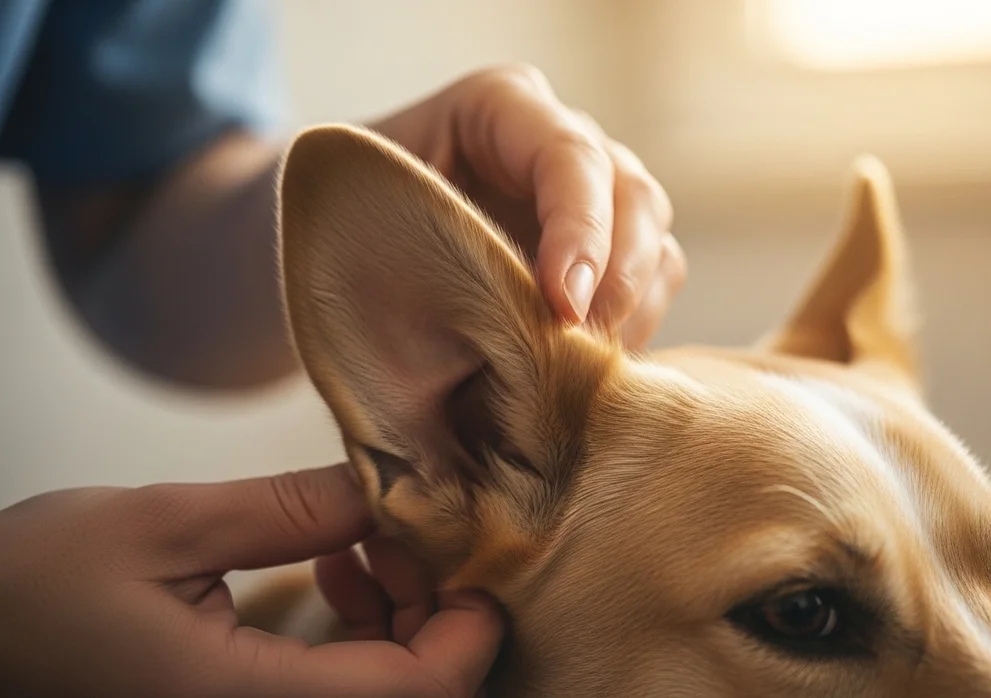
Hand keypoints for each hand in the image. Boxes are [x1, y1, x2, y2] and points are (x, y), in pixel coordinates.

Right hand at [0, 465, 503, 697]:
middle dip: (434, 607)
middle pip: (415, 695)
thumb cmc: (25, 595)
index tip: (464, 544)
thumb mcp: (159, 528)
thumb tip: (392, 485)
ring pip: (384, 694)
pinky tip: (330, 570)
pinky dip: (360, 635)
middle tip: (400, 526)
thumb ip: (290, 511)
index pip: (422, 692)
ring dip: (401, 618)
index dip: (471, 623)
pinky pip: (340, 694)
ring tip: (359, 541)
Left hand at [372, 64, 686, 348]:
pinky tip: (580, 370)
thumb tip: (505, 315)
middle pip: (634, 198)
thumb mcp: (365, 214)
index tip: (561, 305)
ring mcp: (593, 200)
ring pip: (655, 247)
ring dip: (629, 313)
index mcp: (500, 109)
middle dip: (618, 280)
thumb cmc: (341, 227)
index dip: (580, 232)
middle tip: (576, 349)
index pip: (571, 157)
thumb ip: (429, 242)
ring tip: (574, 370)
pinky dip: (630, 333)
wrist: (338, 250)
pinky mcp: (606, 255)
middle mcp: (561, 145)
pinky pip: (650, 290)